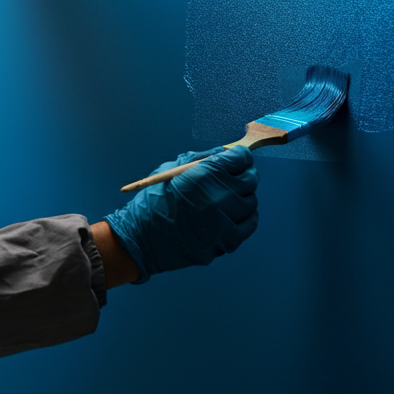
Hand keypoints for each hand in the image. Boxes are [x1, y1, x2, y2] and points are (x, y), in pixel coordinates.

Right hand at [104, 146, 258, 282]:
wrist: (142, 238)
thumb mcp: (170, 169)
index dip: (240, 157)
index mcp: (204, 174)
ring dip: (242, 197)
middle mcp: (218, 195)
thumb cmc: (152, 202)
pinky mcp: (227, 240)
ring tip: (227, 199)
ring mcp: (225, 220)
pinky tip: (232, 215)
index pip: (240, 158)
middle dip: (243, 175)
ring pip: (251, 202)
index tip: (238, 159)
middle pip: (250, 179)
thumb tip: (223, 153)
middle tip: (234, 178)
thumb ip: (199, 159)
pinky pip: (250, 224)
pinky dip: (245, 217)